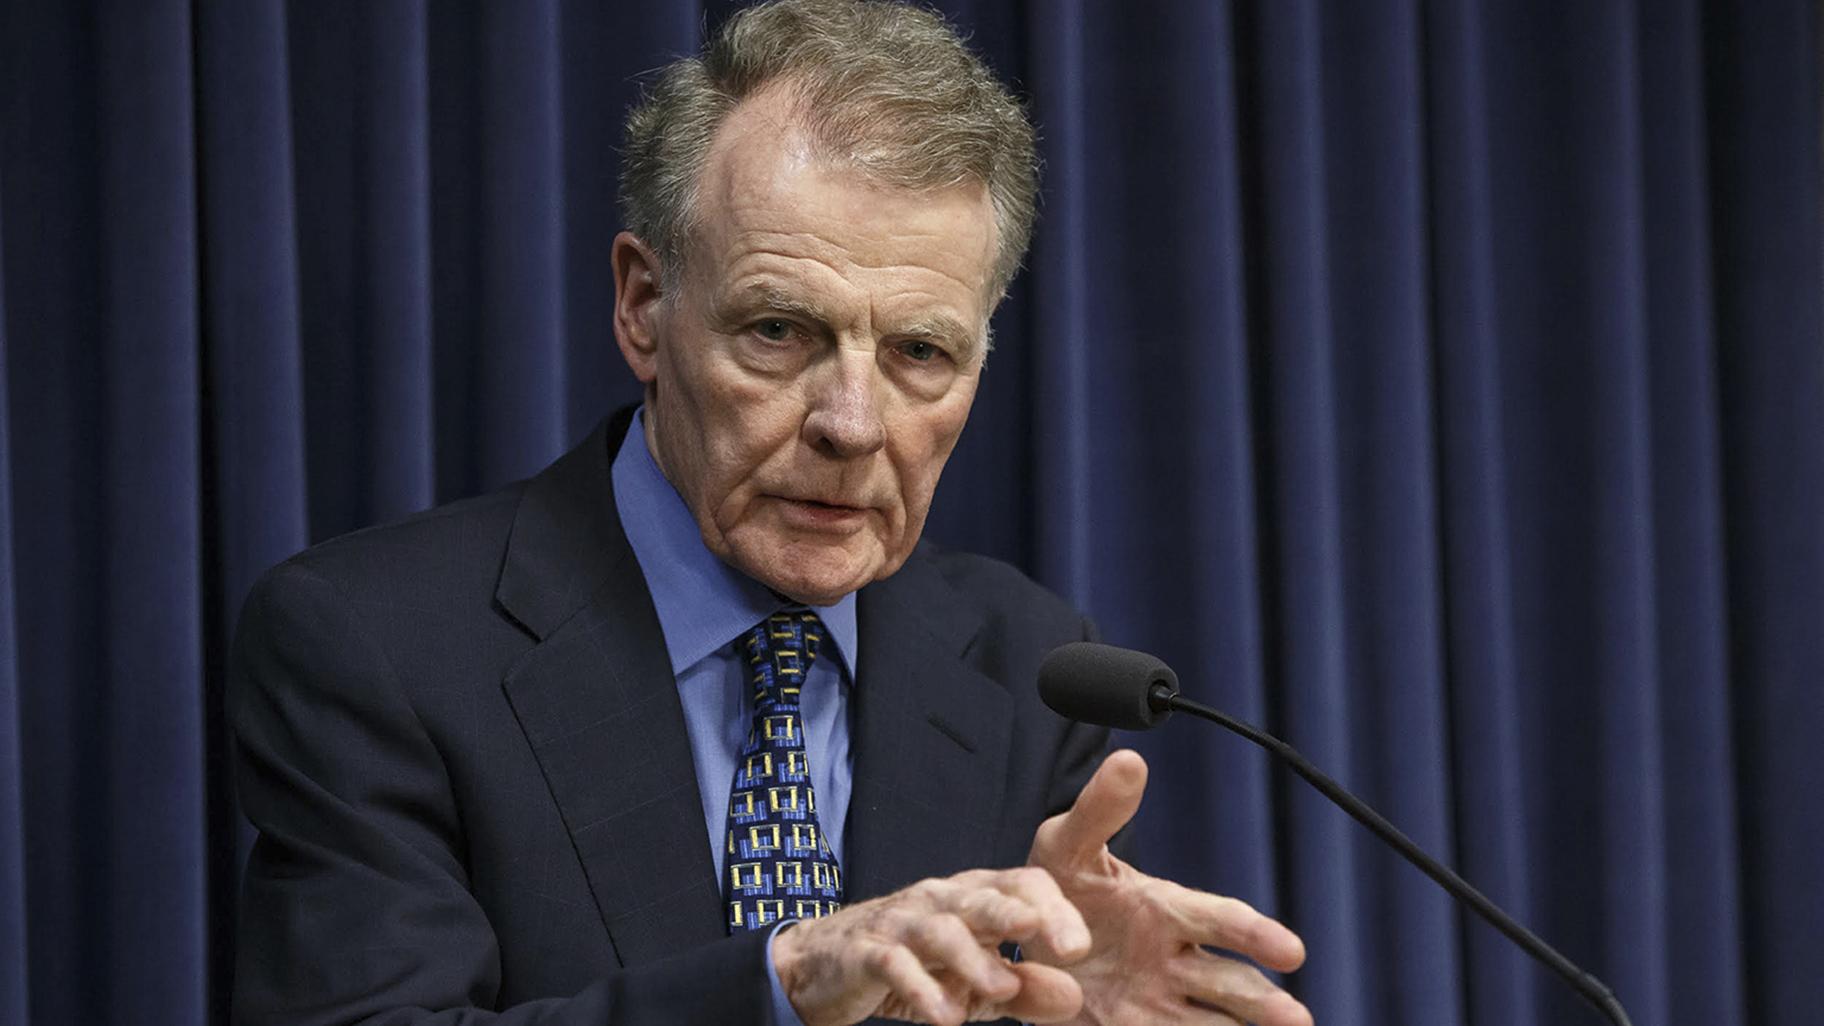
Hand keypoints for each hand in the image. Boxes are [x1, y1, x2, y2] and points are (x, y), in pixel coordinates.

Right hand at [770, 866, 1093, 1025]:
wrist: (823, 965)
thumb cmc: (913, 966)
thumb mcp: (974, 984)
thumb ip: (1024, 990)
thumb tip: (1076, 999)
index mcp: (971, 897)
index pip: (1019, 885)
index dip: (1055, 909)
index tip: (1082, 948)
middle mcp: (938, 900)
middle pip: (983, 898)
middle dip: (1023, 917)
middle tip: (1066, 946)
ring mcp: (899, 923)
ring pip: (940, 929)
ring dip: (974, 958)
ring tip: (1003, 987)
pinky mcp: (864, 952)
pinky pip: (893, 964)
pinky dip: (920, 988)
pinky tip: (945, 1016)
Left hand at [1027, 750, 1312, 1025]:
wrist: (1019, 937)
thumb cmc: (1056, 883)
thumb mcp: (1067, 843)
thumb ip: (1099, 809)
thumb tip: (1130, 761)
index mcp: (1166, 909)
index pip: (1220, 919)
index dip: (1256, 934)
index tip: (1291, 950)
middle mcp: (1174, 958)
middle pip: (1229, 981)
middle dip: (1262, 1000)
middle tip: (1297, 1018)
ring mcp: (1157, 1000)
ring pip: (1212, 1020)